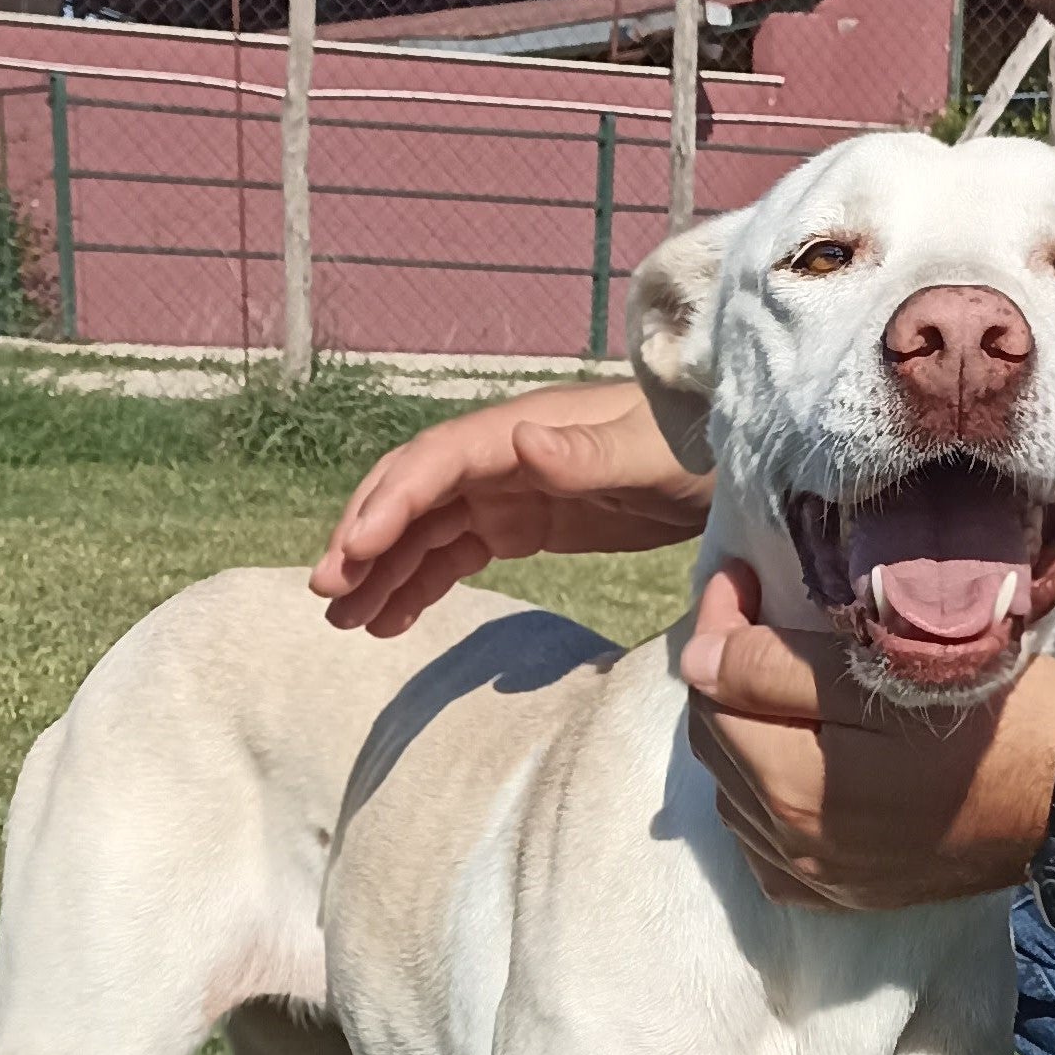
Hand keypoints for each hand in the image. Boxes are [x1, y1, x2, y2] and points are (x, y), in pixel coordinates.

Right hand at [309, 382, 712, 635]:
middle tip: (326, 594)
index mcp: (518, 433)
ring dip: (381, 571)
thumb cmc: (692, 449)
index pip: (433, 466)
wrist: (729, 456)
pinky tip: (391, 620)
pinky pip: (454, 553)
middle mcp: (500, 456)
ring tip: (345, 621)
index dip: (387, 506)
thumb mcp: (648, 457)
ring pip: (424, 530)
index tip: (350, 553)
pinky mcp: (522, 523)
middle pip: (411, 495)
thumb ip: (587, 454)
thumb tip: (521, 439)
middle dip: (364, 540)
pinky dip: (419, 584)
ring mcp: (506, 491)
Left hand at [680, 564, 1054, 907]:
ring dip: (744, 738)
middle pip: (717, 748)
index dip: (718, 628)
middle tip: (755, 619)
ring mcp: (817, 876)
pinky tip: (793, 768)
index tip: (741, 578)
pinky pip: (769, 851)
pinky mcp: (844, 893)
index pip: (713, 695)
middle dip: (726, 680)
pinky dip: (766, 803)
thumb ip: (777, 667)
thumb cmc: (994, 721)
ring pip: (738, 797)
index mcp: (795, 785)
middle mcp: (793, 843)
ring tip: (778, 687)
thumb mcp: (891, 670)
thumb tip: (698, 658)